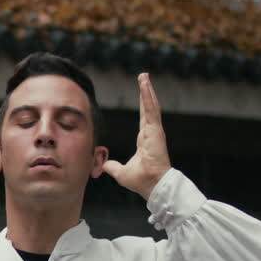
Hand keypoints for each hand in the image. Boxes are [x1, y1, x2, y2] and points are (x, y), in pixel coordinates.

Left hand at [102, 73, 171, 199]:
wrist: (152, 184)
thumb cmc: (141, 180)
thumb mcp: (121, 172)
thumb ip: (113, 166)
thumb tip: (105, 166)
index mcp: (145, 139)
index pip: (143, 117)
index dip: (142, 104)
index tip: (142, 93)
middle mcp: (151, 132)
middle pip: (148, 107)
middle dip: (146, 92)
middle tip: (143, 77)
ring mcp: (154, 131)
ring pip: (150, 106)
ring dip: (147, 90)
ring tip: (144, 76)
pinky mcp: (155, 131)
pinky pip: (150, 111)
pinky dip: (148, 97)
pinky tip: (145, 86)